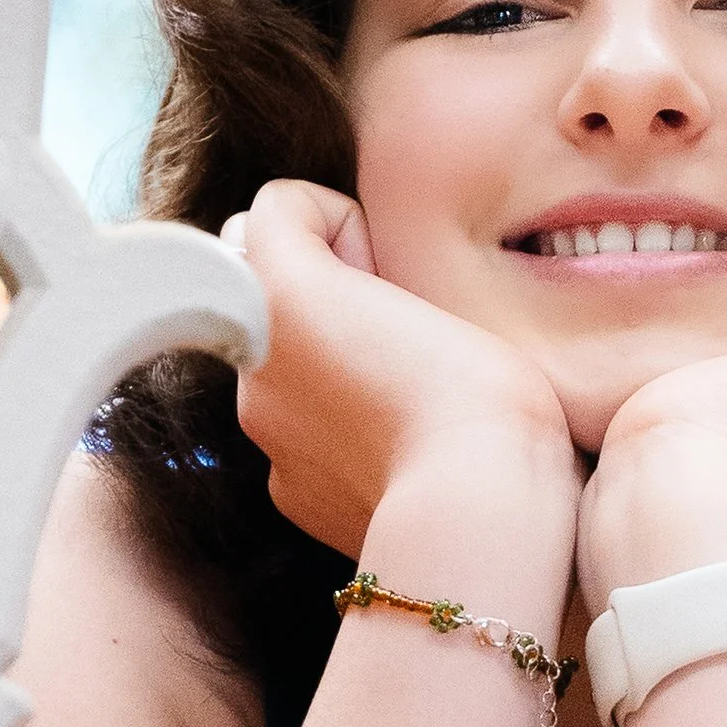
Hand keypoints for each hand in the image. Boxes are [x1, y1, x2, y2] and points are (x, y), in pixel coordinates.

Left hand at [226, 182, 578, 555]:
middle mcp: (250, 364)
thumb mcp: (428, 283)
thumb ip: (354, 255)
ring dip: (342, 368)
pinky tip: (402, 448)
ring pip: (299, 368)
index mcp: (276, 296)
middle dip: (336, 302)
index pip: (286, 210)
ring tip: (414, 396)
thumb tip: (322, 259)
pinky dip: (345, 431)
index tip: (390, 274)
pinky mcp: (291, 494)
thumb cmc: (475, 393)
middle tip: (410, 335)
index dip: (352, 230)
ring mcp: (266, 438)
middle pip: (285, 293)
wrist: (477, 516)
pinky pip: (309, 435)